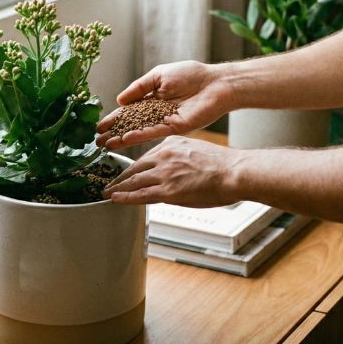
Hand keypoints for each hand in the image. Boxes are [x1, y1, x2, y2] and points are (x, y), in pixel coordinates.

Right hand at [96, 61, 234, 149]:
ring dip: (123, 138)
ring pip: (139, 131)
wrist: (215, 83)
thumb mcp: (158, 76)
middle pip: (130, 124)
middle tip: (97, 141)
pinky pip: (154, 132)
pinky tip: (126, 139)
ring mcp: (164, 121)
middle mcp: (155, 112)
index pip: (128, 111)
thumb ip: (139, 87)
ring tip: (107, 145)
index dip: (113, 118)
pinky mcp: (174, 127)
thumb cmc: (191, 75)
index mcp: (151, 99)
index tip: (99, 126)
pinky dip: (140, 135)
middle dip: (114, 132)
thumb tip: (120, 100)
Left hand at [102, 136, 241, 205]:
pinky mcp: (167, 190)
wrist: (234, 172)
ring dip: (118, 188)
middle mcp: (163, 156)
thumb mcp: (195, 150)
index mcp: (170, 144)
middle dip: (120, 177)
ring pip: (133, 181)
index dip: (133, 167)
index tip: (126, 172)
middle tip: (109, 182)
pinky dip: (125, 196)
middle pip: (134, 168)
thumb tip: (173, 168)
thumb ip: (179, 157)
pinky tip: (115, 198)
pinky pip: (140, 194)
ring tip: (108, 192)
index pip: (145, 157)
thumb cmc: (222, 165)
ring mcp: (164, 173)